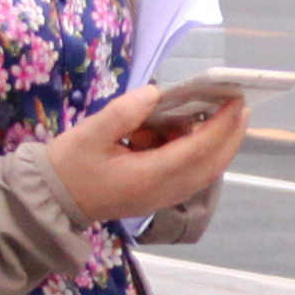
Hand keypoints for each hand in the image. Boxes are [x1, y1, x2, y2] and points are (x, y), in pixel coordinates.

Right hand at [42, 86, 245, 223]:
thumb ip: (125, 112)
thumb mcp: (91, 133)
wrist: (52, 201)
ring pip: (202, 171)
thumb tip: (155, 93)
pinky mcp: (156, 195)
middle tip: (241, 106)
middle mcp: (163, 191)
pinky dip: (193, 151)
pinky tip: (179, 130)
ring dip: (212, 143)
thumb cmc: (69, 166)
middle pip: (211, 165)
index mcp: (149, 177)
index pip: (197, 150)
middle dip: (230, 136)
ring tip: (210, 113)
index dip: (220, 125)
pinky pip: (188, 173)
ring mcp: (161, 197)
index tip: (235, 100)